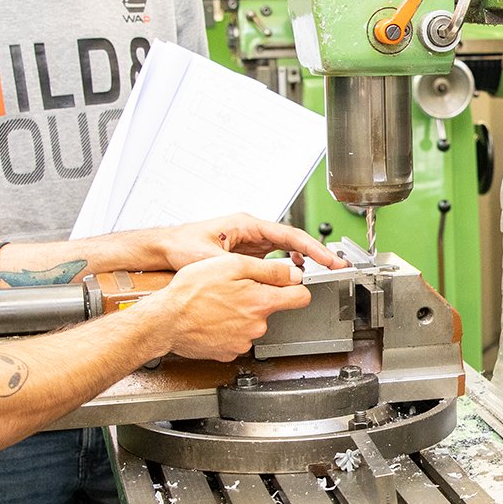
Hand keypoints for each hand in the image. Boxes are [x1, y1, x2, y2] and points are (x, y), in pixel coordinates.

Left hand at [141, 215, 344, 271]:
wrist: (165, 248)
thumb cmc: (182, 245)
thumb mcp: (210, 258)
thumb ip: (238, 268)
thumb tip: (263, 279)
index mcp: (248, 224)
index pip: (288, 235)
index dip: (312, 248)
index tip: (328, 259)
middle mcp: (252, 230)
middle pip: (293, 241)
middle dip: (316, 253)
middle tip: (337, 266)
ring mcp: (251, 241)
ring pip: (286, 249)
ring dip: (304, 260)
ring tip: (323, 272)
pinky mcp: (247, 252)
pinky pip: (275, 258)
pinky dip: (288, 266)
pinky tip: (294, 275)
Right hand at [144, 254, 310, 361]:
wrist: (165, 320)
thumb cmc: (192, 290)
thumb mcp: (232, 266)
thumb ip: (269, 271)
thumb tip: (294, 275)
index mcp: (262, 302)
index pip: (302, 297)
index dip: (296, 287)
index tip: (289, 284)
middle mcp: (257, 325)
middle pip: (272, 309)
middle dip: (258, 298)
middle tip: (233, 289)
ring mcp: (243, 341)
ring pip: (253, 323)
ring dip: (241, 313)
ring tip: (218, 304)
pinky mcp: (229, 352)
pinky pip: (237, 336)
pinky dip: (228, 328)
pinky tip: (213, 319)